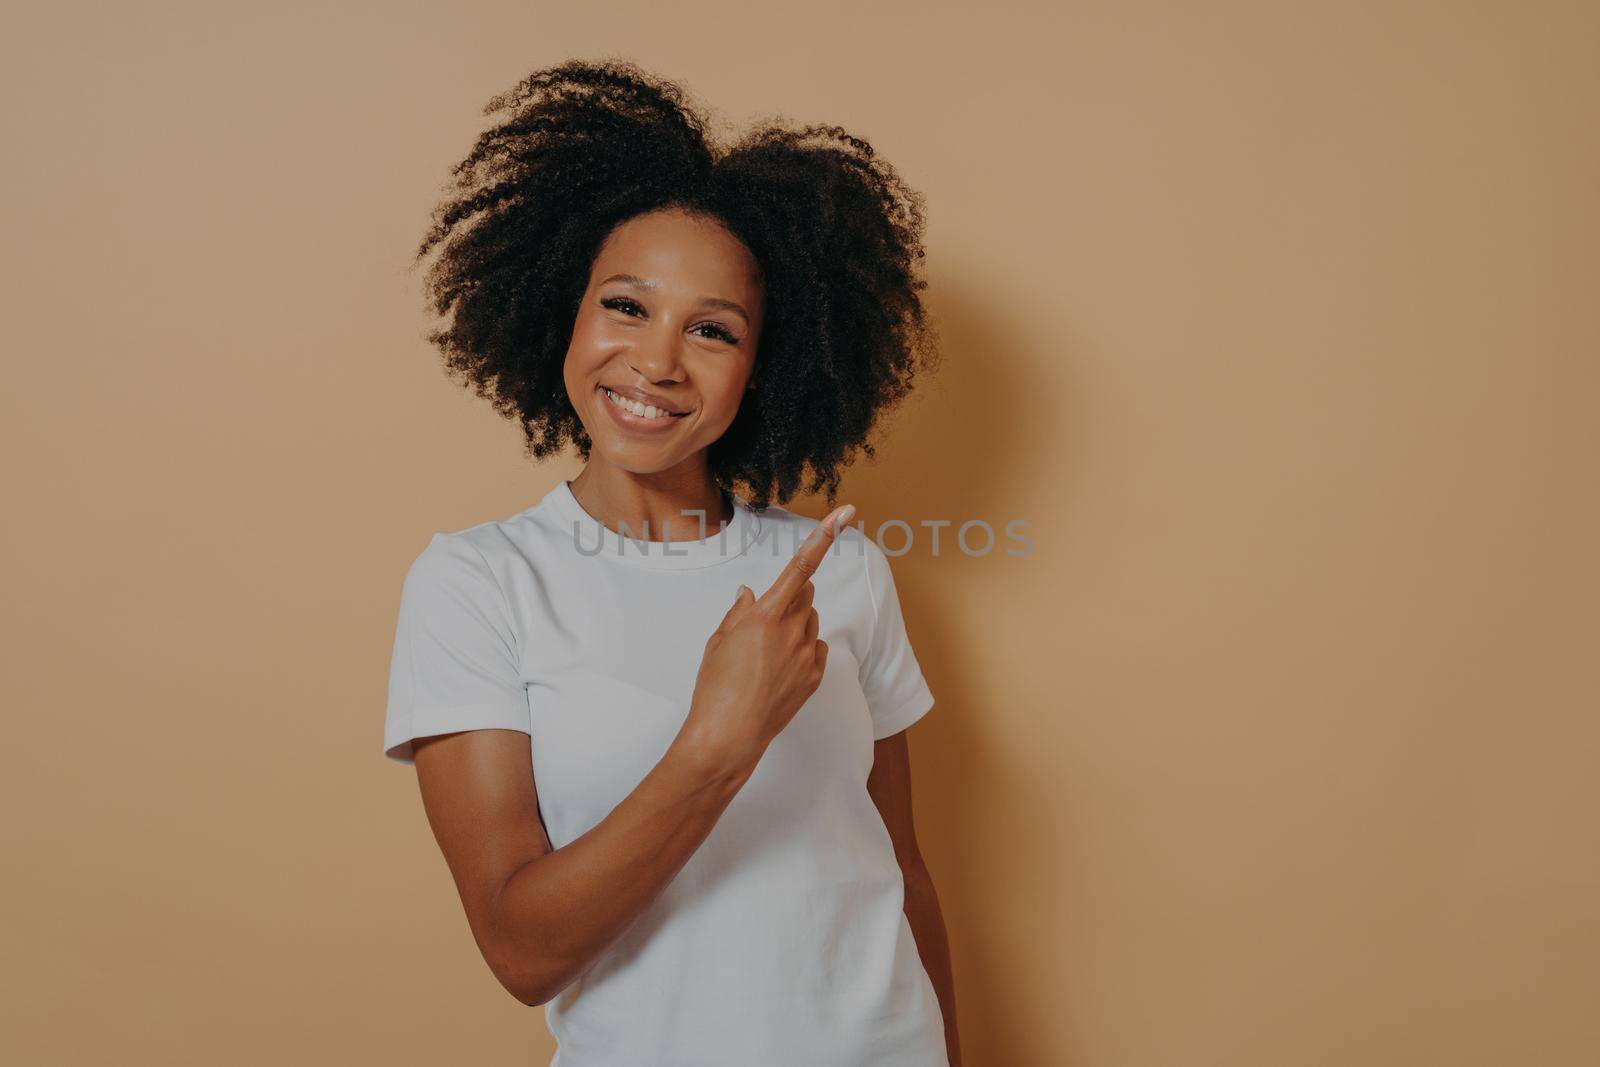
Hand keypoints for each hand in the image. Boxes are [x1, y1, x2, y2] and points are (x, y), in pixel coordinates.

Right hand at [680, 502, 856, 775]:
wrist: (728, 737)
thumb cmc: (715, 688)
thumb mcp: (718, 641)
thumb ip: (739, 611)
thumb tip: (750, 592)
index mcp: (765, 615)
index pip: (800, 565)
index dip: (825, 535)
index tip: (847, 513)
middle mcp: (792, 631)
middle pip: (805, 593)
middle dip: (791, 595)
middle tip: (764, 620)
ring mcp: (807, 655)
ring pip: (811, 621)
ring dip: (794, 624)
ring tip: (764, 655)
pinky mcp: (815, 676)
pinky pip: (816, 648)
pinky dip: (803, 649)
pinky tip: (779, 669)